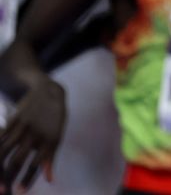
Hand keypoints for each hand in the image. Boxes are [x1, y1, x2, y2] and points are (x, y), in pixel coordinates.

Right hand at [0, 77, 63, 192]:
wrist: (50, 92)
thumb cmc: (55, 121)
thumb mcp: (57, 138)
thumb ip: (50, 160)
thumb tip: (50, 180)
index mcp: (49, 140)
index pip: (36, 165)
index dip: (27, 180)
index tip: (19, 192)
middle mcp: (35, 134)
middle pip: (17, 160)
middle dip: (8, 177)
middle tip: (3, 191)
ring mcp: (22, 127)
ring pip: (3, 151)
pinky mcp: (12, 120)